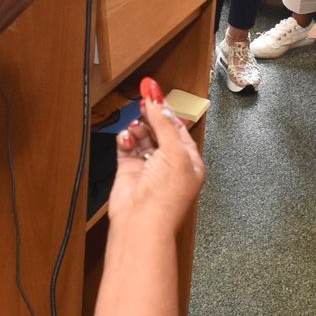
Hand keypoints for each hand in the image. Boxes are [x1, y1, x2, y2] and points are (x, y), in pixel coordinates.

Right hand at [109, 80, 204, 237]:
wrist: (141, 221)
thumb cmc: (166, 197)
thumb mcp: (174, 152)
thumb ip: (164, 125)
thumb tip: (157, 104)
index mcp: (189, 161)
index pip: (178, 128)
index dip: (167, 110)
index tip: (155, 93)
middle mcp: (170, 163)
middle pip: (159, 130)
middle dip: (151, 116)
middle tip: (142, 101)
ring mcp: (149, 167)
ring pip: (142, 136)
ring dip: (138, 128)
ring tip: (136, 128)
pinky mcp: (129, 170)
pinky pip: (127, 146)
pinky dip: (126, 139)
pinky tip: (127, 139)